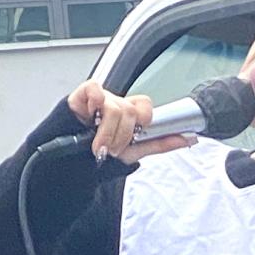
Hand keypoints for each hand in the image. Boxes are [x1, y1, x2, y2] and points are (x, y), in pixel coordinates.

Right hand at [64, 78, 191, 164]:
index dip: (145, 120)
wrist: (66, 165)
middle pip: (132, 109)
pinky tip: (89, 119)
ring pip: (115, 106)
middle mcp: (115, 104)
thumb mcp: (131, 153)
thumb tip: (189, 138)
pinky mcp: (81, 95)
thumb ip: (160, 144)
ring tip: (99, 147)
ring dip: (107, 133)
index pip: (146, 107)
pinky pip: (94, 89)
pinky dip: (93, 104)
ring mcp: (98, 99)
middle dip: (124, 135)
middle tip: (114, 150)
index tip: (137, 136)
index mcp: (128, 114)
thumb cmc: (97, 156)